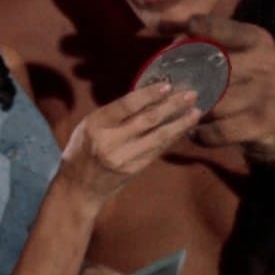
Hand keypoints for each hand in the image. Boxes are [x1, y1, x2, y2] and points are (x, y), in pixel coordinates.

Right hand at [58, 82, 200, 203]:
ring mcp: (124, 158)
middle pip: (147, 120)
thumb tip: (147, 97)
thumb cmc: (82, 151)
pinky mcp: (134, 169)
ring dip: (179, 124)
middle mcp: (110, 141)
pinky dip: (172, 138)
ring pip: (158, 137)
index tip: (168, 86)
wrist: (78, 188)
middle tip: (191, 94)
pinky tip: (183, 129)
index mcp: (96, 125)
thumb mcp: (89, 126)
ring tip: (195, 112)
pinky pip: (158, 150)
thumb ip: (114, 114)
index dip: (149, 94)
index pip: (126, 105)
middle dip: (172, 106)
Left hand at [181, 15, 274, 162]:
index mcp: (256, 39)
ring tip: (181, 113)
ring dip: (191, 112)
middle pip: (209, 70)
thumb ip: (205, 43)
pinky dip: (201, 134)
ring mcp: (268, 94)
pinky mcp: (264, 124)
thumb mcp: (236, 57)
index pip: (217, 28)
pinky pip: (218, 131)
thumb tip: (165, 30)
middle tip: (168, 90)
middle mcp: (266, 62)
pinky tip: (195, 131)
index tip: (173, 40)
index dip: (192, 31)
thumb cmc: (247, 85)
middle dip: (184, 81)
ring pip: (212, 104)